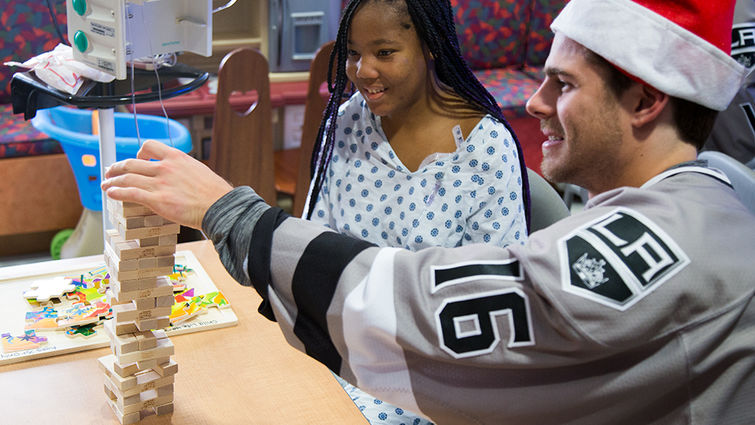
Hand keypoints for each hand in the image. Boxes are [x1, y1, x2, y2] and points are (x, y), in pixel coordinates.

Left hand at [101, 139, 232, 228]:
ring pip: (127, 178)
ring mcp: (160, 184)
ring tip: (106, 185)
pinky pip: (130, 194)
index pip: (149, 146)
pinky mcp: (157, 200)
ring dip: (112, 181)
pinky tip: (111, 194)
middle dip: (117, 167)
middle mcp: (165, 168)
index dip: (138, 152)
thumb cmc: (214, 193)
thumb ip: (184, 171)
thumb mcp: (199, 171)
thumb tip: (181, 177)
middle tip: (110, 171)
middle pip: (132, 162)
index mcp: (176, 158)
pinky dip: (117, 192)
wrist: (219, 207)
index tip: (136, 157)